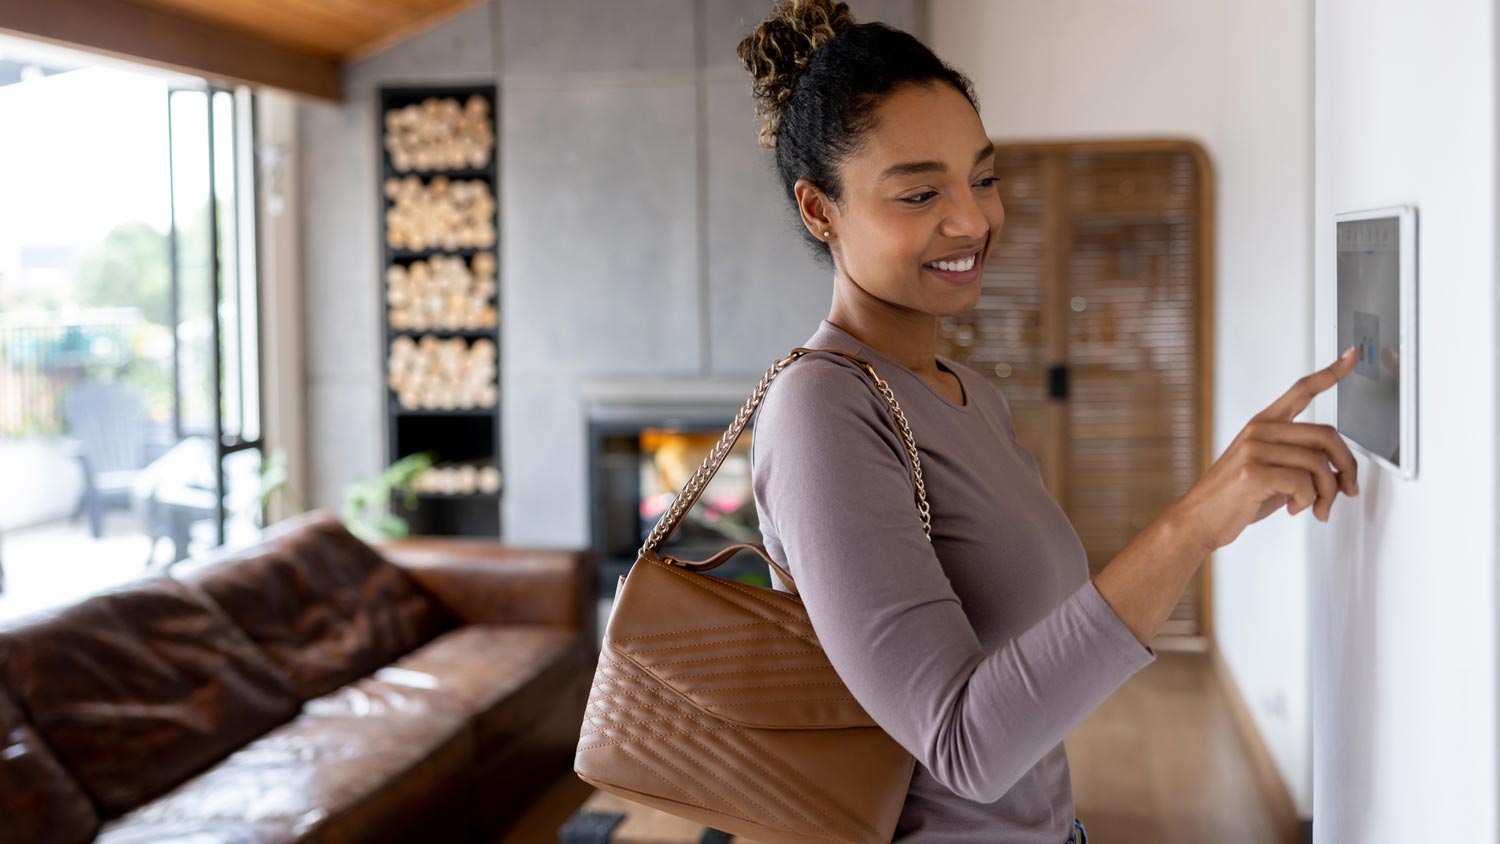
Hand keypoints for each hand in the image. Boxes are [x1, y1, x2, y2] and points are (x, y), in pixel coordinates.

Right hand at [1172, 347, 1361, 552]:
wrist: (1199, 519)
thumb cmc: (1237, 497)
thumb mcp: (1271, 471)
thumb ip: (1301, 461)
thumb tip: (1342, 474)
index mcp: (1264, 424)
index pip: (1302, 390)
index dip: (1330, 373)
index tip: (1352, 356)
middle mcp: (1259, 430)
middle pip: (1326, 435)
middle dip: (1347, 467)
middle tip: (1347, 489)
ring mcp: (1254, 448)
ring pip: (1318, 463)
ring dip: (1327, 493)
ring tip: (1316, 507)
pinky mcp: (1252, 471)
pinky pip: (1302, 483)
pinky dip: (1307, 502)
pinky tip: (1295, 509)